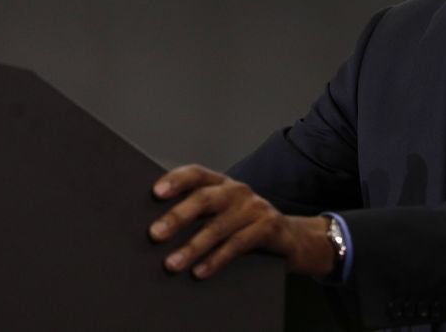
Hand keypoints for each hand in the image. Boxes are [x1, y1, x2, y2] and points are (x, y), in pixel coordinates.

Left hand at [148, 164, 333, 278]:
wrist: (290, 239)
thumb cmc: (245, 228)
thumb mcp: (222, 216)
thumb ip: (198, 217)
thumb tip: (156, 231)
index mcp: (222, 184)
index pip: (197, 174)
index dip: (176, 180)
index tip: (155, 192)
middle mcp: (238, 191)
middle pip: (205, 198)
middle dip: (178, 216)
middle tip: (156, 234)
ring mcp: (255, 207)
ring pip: (219, 226)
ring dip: (193, 246)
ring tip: (173, 264)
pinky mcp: (269, 226)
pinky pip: (238, 244)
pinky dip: (216, 259)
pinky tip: (200, 271)